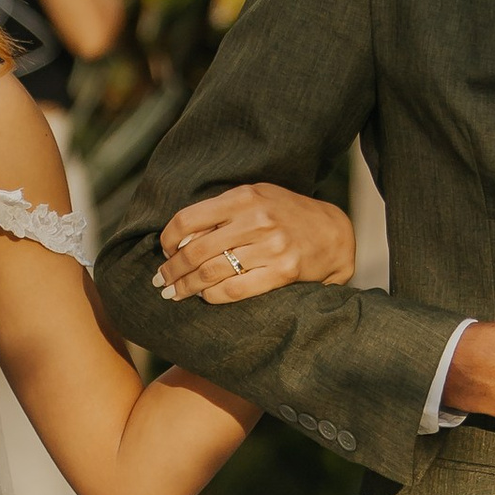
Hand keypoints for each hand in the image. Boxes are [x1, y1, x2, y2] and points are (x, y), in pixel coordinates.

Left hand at [153, 184, 355, 301]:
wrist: (333, 233)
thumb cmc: (286, 214)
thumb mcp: (256, 198)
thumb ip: (222, 212)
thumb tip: (182, 239)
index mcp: (244, 197)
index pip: (188, 219)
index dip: (168, 240)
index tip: (165, 252)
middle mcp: (256, 220)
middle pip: (195, 251)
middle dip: (172, 270)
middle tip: (161, 281)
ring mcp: (270, 247)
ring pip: (211, 273)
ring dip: (186, 287)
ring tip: (174, 293)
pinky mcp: (282, 272)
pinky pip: (235, 290)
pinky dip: (213, 296)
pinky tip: (204, 297)